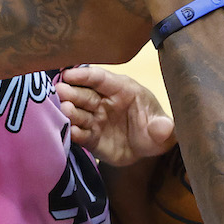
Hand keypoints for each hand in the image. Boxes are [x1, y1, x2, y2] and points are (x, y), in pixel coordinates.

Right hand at [56, 65, 174, 165]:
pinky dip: (74, 133)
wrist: (150, 150)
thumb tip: (164, 128)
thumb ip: (162, 127)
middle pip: (83, 94)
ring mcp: (95, 119)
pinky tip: (71, 132)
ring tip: (64, 110)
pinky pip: (80, 134)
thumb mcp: (164, 129)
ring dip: (70, 111)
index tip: (68, 73)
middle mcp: (104, 101)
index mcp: (122, 89)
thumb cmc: (156, 129)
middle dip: (71, 91)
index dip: (84, 75)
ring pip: (78, 113)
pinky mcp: (91, 138)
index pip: (100, 78)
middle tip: (59, 91)